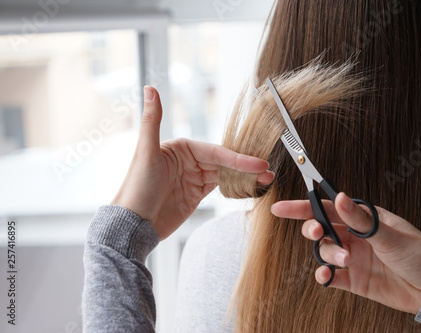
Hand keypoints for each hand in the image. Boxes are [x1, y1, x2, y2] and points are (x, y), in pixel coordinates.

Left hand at [112, 86, 273, 239]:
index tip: (258, 163)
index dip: (238, 157)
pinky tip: (249, 187)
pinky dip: (236, 187)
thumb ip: (152, 120)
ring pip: (225, 175)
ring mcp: (193, 179)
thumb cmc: (135, 187)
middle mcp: (189, 161)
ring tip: (265, 180)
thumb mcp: (146, 152)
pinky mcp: (196, 195)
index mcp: (180, 148)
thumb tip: (149, 87)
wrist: (132, 225)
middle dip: (246, 167)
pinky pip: (221, 187)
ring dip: (245, 177)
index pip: (215, 151)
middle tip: (267, 172)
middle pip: (224, 162)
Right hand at [271, 193, 420, 313]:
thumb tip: (340, 197)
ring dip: (327, 255)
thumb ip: (361, 219)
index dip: (302, 207)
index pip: (328, 208)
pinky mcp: (354, 279)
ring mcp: (353, 257)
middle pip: (321, 228)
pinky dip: (324, 275)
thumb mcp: (391, 234)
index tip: (281, 208)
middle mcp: (355, 236)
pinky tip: (327, 276)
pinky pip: (330, 275)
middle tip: (318, 233)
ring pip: (325, 251)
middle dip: (313, 229)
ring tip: (343, 261)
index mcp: (364, 218)